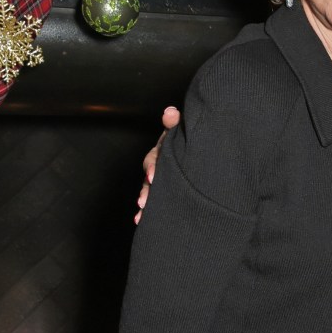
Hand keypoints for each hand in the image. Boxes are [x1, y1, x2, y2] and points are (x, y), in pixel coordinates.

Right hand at [134, 106, 180, 224]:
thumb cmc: (185, 139)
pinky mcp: (162, 191)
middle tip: (144, 201)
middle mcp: (157, 166)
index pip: (154, 158)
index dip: (153, 166)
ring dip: (144, 202)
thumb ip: (175, 123)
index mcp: (162, 151)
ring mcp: (158, 179)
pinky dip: (145, 211)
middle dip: (146, 190)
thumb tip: (170, 112)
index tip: (153, 176)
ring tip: (141, 215)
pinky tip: (139, 220)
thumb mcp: (180, 131)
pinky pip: (152, 201)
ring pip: (148, 191)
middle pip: (148, 178)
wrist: (192, 149)